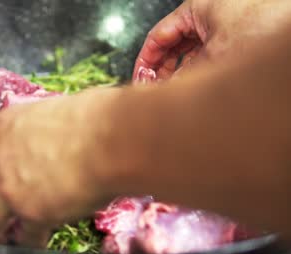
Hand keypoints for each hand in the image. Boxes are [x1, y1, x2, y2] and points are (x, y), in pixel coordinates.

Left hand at [0, 90, 116, 246]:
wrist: (106, 139)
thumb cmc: (90, 115)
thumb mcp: (53, 110)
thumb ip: (42, 128)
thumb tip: (57, 136)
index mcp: (6, 128)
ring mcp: (11, 190)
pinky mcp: (31, 214)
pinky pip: (26, 236)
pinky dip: (29, 241)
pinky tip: (33, 242)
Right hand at [133, 0, 290, 80]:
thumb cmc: (266, 27)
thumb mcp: (216, 55)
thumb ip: (187, 74)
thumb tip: (169, 91)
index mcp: (195, 9)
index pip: (158, 36)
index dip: (145, 60)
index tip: (140, 79)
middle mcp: (206, 14)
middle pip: (172, 44)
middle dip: (161, 69)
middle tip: (153, 90)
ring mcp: (220, 25)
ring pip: (189, 50)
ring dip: (180, 71)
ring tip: (173, 92)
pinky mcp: (233, 35)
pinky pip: (206, 53)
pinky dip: (197, 69)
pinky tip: (193, 85)